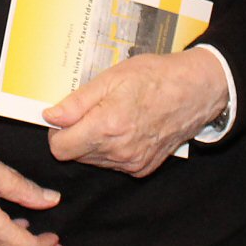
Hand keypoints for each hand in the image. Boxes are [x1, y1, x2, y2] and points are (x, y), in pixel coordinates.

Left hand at [42, 47, 225, 175]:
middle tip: (92, 109)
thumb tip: (50, 116)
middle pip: (75, 154)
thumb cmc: (154, 77)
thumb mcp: (111, 78)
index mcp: (107, 126)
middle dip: (76, 134)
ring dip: (93, 142)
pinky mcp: (143, 168)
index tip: (66, 115)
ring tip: (112, 115)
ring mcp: (132, 162)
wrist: (195, 91)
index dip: (57, 130)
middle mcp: (119, 151)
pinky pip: (113, 163)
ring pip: (93, 160)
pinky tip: (126, 127)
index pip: (60, 147)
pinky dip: (112, 148)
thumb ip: (77, 102)